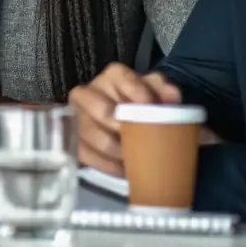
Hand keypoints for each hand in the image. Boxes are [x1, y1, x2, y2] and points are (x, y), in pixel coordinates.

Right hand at [68, 63, 180, 177]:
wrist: (120, 121)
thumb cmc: (141, 106)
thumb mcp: (154, 94)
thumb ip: (164, 92)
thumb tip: (173, 96)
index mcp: (112, 76)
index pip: (121, 77)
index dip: (136, 90)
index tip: (150, 105)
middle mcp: (89, 92)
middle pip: (101, 109)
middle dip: (120, 126)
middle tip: (139, 140)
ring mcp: (77, 116)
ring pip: (91, 134)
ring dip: (115, 150)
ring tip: (134, 160)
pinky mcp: (72, 139)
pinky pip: (86, 154)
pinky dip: (107, 165)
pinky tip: (124, 170)